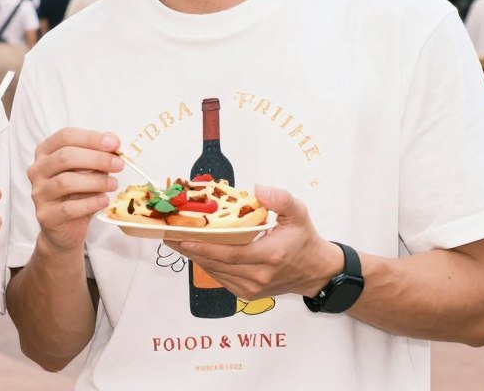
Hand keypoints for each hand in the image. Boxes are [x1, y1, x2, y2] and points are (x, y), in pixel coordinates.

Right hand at [27, 128, 123, 253]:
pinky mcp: (45, 215)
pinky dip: (90, 203)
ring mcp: (38, 193)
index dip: (91, 138)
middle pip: (65, 157)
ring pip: (65, 182)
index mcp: (45, 152)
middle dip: (96, 158)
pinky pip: (68, 208)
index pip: (65, 136)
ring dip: (95, 181)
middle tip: (119, 164)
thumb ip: (98, 154)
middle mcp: (37, 170)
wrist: (65, 228)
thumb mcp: (88, 170)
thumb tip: (113, 142)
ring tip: (113, 184)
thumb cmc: (77, 193)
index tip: (114, 144)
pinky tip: (104, 201)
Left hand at [167, 185, 342, 299]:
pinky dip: (206, 264)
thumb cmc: (304, 240)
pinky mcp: (247, 294)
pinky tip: (194, 250)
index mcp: (269, 255)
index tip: (182, 236)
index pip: (229, 253)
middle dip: (189, 248)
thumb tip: (259, 189)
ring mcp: (251, 288)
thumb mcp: (299, 213)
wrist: (315, 272)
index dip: (203, 246)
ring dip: (194, 256)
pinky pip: (220, 278)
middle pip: (216, 263)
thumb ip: (280, 199)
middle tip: (168, 233)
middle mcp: (258, 276)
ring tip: (174, 240)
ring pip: (214, 272)